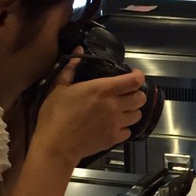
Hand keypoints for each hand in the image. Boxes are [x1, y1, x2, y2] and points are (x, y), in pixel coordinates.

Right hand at [31, 61, 146, 167]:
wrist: (56, 146)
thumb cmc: (55, 115)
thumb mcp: (59, 87)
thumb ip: (70, 68)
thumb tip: (78, 50)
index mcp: (102, 89)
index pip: (134, 80)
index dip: (138, 75)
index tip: (134, 74)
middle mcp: (114, 105)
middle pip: (140, 98)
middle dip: (136, 94)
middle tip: (127, 94)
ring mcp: (116, 123)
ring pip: (137, 115)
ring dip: (132, 111)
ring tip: (122, 110)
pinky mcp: (114, 139)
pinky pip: (129, 131)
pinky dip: (125, 128)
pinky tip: (115, 126)